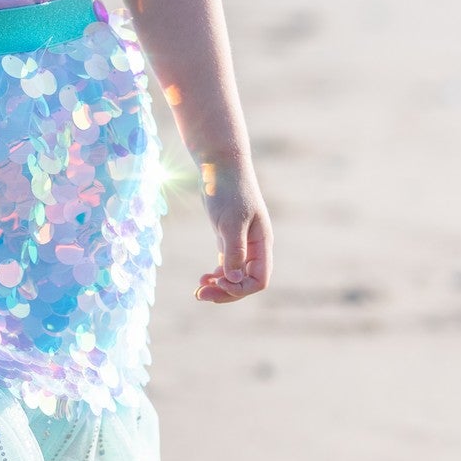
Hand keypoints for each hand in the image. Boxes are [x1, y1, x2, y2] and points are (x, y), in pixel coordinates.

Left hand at [194, 161, 271, 303]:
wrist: (220, 165)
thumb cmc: (228, 190)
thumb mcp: (230, 221)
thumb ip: (234, 251)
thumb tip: (235, 279)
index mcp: (262, 243)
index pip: (259, 280)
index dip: (239, 288)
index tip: (217, 282)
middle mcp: (255, 246)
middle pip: (246, 282)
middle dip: (226, 292)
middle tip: (199, 295)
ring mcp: (242, 243)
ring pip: (235, 275)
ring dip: (219, 286)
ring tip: (198, 291)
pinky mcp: (228, 237)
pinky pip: (227, 265)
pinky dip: (216, 275)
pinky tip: (203, 279)